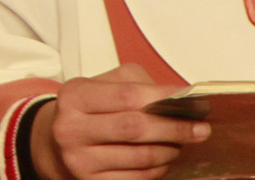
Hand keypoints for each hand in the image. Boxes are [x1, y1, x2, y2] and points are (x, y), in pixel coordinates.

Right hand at [30, 65, 203, 179]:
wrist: (55, 142)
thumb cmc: (87, 110)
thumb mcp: (101, 86)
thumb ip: (136, 84)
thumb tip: (179, 97)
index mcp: (74, 96)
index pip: (126, 95)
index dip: (163, 98)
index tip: (191, 100)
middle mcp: (71, 128)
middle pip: (135, 128)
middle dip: (174, 128)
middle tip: (200, 128)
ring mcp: (79, 159)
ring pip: (140, 157)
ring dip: (169, 150)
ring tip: (181, 143)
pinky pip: (137, 178)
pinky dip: (158, 169)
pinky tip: (164, 159)